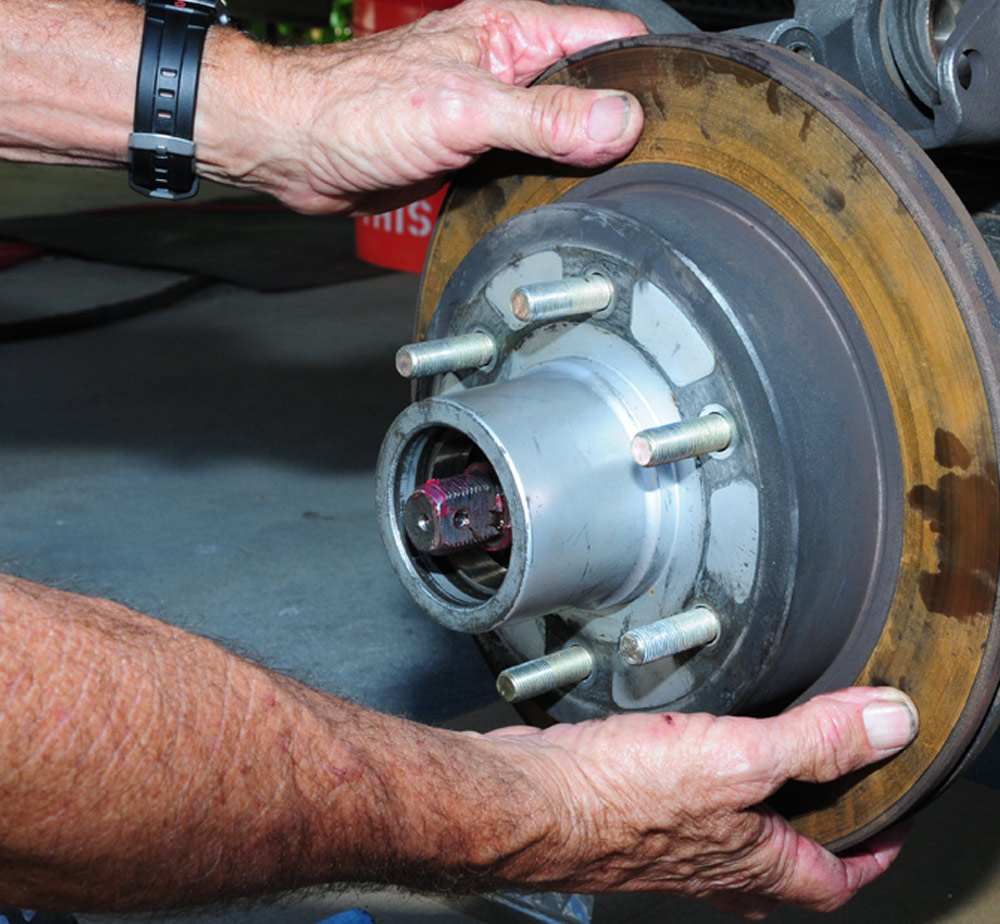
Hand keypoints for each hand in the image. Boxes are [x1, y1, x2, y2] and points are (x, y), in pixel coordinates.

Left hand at [197, 0, 646, 212]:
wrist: (299, 148)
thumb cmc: (356, 110)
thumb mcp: (465, 110)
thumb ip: (545, 116)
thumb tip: (619, 120)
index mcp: (513, 33)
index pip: (609, 35)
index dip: (643, 71)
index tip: (671, 114)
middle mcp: (509, 67)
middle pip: (592, 88)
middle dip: (617, 123)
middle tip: (640, 166)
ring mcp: (494, 110)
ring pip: (563, 130)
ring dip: (581, 157)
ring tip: (604, 187)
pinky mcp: (475, 149)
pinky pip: (530, 161)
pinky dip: (547, 179)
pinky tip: (555, 198)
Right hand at [484, 686, 917, 916]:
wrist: (530, 799)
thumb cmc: (618, 797)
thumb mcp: (738, 761)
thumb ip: (816, 743)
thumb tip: (891, 724)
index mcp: (751, 863)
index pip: (833, 879)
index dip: (874, 854)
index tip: (893, 824)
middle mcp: (713, 861)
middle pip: (781, 864)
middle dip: (813, 833)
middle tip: (833, 795)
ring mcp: (670, 838)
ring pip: (731, 831)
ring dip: (758, 803)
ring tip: (768, 755)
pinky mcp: (630, 807)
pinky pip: (684, 799)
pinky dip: (702, 775)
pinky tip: (686, 740)